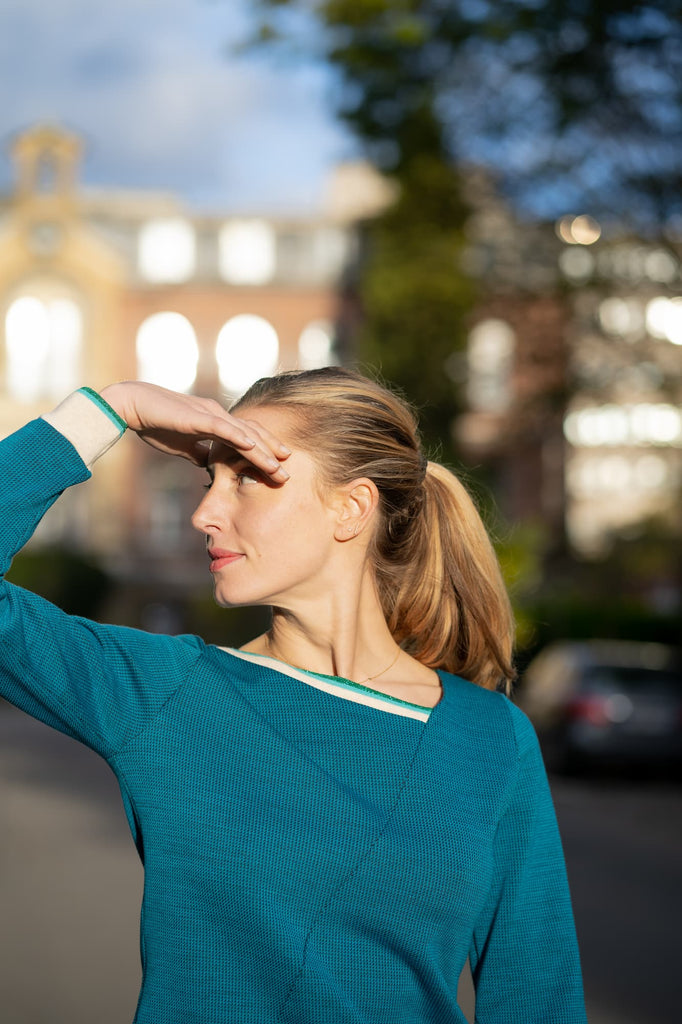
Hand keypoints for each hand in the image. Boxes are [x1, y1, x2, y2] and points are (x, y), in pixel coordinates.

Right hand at [99, 381, 289, 480]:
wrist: (132, 405)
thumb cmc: (156, 424)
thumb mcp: (184, 446)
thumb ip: (200, 453)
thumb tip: (210, 467)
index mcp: (216, 422)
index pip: (248, 438)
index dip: (265, 452)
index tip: (279, 469)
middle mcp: (218, 415)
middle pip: (253, 434)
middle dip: (272, 453)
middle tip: (288, 472)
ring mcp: (208, 414)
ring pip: (243, 432)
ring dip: (262, 450)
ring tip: (278, 465)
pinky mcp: (196, 416)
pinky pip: (222, 427)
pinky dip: (238, 436)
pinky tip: (252, 446)